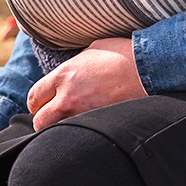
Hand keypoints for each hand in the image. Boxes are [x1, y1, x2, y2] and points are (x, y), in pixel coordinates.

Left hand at [27, 38, 145, 129]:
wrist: (150, 68)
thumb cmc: (123, 53)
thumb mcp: (92, 50)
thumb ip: (75, 64)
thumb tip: (72, 70)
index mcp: (63, 76)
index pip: (34, 97)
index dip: (36, 103)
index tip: (42, 105)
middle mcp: (68, 98)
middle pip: (40, 121)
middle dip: (43, 121)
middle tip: (52, 119)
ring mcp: (83, 114)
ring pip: (57, 132)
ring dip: (59, 131)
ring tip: (69, 127)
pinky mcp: (100, 125)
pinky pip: (81, 135)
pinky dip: (80, 135)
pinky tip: (87, 131)